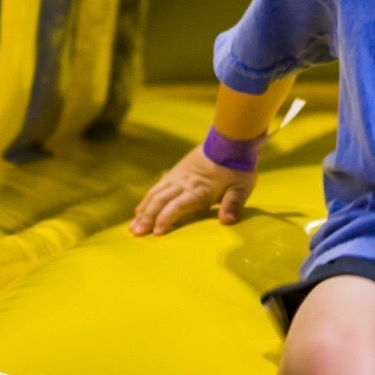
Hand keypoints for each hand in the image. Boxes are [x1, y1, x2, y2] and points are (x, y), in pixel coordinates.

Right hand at [131, 148, 254, 235]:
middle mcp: (183, 183)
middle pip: (161, 201)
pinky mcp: (175, 172)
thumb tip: (227, 221)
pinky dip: (146, 200)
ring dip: (143, 210)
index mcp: (198, 190)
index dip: (166, 218)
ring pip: (155, 194)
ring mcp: (177, 177)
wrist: (229, 141)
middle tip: (137, 233)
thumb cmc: (237, 168)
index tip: (157, 232)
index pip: (178, 206)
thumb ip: (233, 205)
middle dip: (148, 218)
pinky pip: (157, 187)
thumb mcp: (241, 188)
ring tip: (133, 226)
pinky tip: (139, 210)